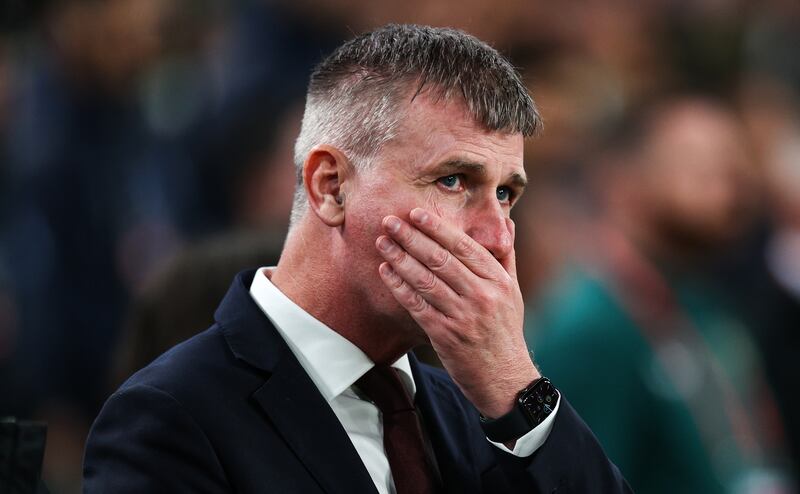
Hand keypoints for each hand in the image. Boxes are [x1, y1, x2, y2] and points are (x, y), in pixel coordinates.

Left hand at [375, 207, 538, 417]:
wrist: (504, 378)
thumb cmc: (505, 331)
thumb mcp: (513, 291)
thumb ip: (505, 256)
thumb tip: (507, 221)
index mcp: (497, 280)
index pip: (463, 246)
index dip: (436, 228)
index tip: (415, 213)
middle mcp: (481, 295)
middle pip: (440, 259)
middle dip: (411, 237)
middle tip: (389, 221)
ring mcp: (462, 316)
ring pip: (425, 280)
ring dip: (400, 258)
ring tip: (382, 243)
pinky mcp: (444, 335)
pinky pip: (417, 305)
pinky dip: (399, 286)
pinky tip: (386, 271)